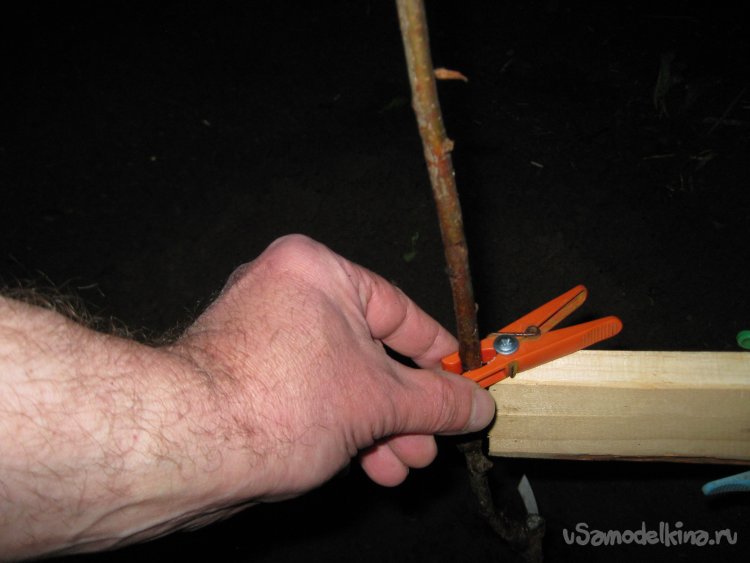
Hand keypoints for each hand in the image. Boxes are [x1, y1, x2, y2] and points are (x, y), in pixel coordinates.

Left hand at [172, 234, 495, 500]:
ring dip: (377, 427)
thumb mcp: (377, 403)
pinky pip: (310, 392)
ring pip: (340, 379)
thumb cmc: (275, 404)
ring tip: (401, 464)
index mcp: (317, 270)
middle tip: (432, 440)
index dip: (438, 356)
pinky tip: (366, 463)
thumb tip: (477, 403)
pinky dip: (340, 425)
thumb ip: (436, 401)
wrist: (186, 449)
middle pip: (370, 352)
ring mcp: (261, 332)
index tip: (463, 384)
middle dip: (405, 408)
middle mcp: (285, 291)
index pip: (400, 313)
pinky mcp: (245, 370)